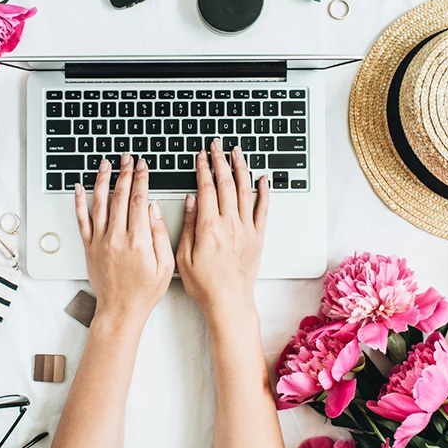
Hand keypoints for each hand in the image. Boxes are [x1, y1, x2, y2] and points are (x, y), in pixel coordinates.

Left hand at [75, 153, 173, 324]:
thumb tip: (153, 208)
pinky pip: (82, 220)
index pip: (138, 200)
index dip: (141, 179)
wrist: (120, 310)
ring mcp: (100, 241)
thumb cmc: (145, 291)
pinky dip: (79, 202)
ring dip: (102, 180)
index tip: (142, 166)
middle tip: (127, 159)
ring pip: (99, 203)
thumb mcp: (166, 265)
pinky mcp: (89, 247)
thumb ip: (159, 234)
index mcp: (138, 241)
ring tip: (106, 164)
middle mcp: (116, 238)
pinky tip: (79, 187)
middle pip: (119, 197)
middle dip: (124, 173)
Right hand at [177, 141, 269, 324]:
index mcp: (209, 228)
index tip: (200, 156)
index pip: (206, 188)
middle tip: (216, 146)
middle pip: (225, 183)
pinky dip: (264, 191)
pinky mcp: (257, 236)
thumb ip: (188, 225)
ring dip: (241, 168)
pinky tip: (262, 178)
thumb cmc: (204, 284)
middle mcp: (230, 224)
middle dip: (220, 161)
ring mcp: (246, 229)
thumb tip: (191, 200)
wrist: (229, 301)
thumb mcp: (184, 256)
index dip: (203, 168)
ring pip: (245, 190)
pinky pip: (263, 209)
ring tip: (237, 152)